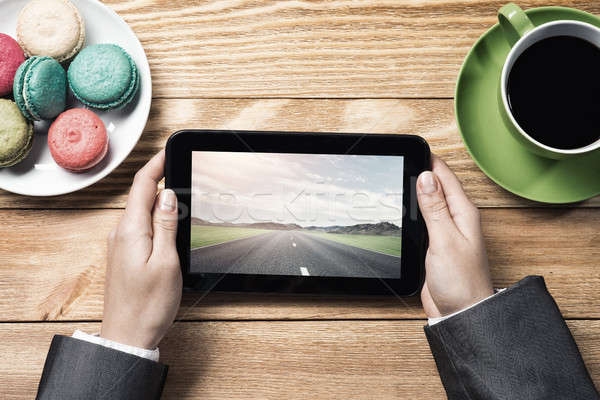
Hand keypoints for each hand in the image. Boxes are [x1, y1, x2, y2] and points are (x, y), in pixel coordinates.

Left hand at [101, 150, 181, 348]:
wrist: (127, 336)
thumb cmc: (149, 304)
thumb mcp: (166, 262)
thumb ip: (166, 225)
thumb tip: (168, 196)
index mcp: (131, 230)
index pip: (142, 185)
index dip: (156, 165)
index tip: (169, 151)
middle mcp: (120, 233)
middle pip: (141, 196)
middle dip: (160, 179)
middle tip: (181, 170)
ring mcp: (120, 245)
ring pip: (140, 211)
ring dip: (158, 199)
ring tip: (179, 195)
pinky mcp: (123, 256)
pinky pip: (138, 226)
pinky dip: (154, 217)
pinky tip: (167, 223)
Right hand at [417, 155, 492, 317]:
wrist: (461, 312)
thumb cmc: (461, 281)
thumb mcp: (445, 239)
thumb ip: (434, 208)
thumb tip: (425, 178)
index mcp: (463, 213)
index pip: (445, 177)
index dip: (429, 161)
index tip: (413, 149)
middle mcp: (457, 219)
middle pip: (437, 186)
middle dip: (422, 171)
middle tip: (403, 158)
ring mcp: (446, 232)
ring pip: (430, 202)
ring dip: (417, 191)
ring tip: (401, 177)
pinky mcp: (437, 245)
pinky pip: (425, 220)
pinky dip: (415, 211)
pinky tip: (406, 209)